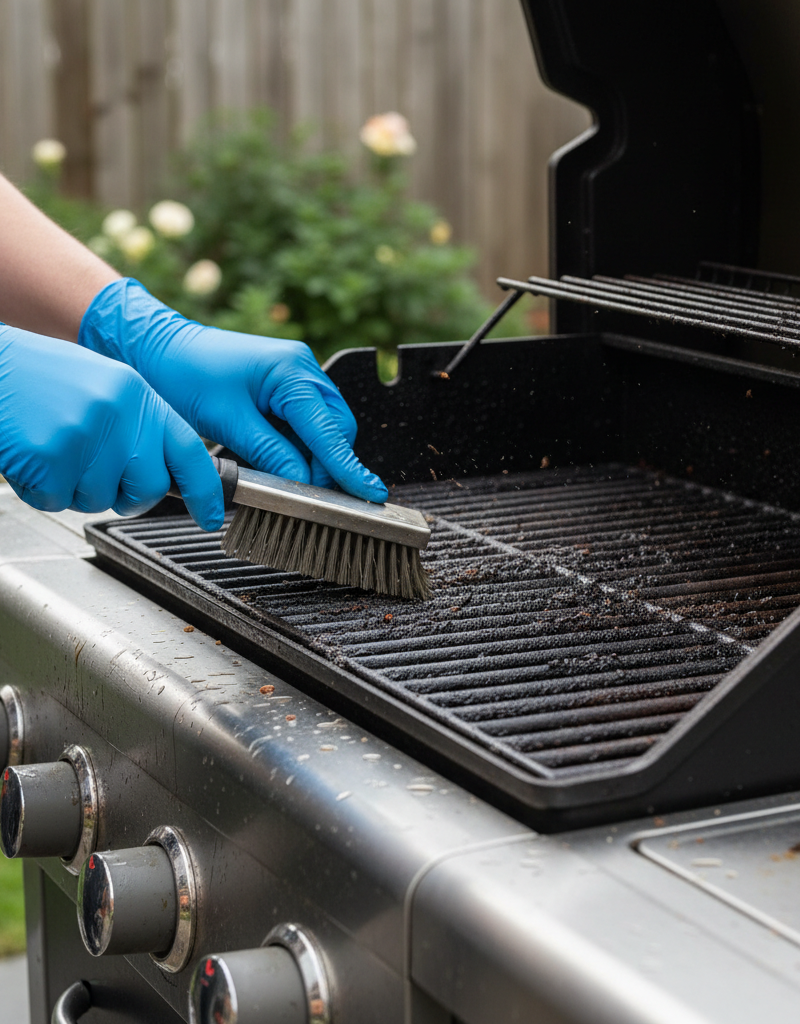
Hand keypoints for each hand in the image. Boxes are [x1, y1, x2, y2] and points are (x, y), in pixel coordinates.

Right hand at [0, 325, 222, 528]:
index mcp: (137, 396)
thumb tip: (167, 474)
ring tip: (54, 451)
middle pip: (149, 489)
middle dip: (125, 496)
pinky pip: (56, 501)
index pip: (189, 451)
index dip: (204, 491)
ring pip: (99, 500)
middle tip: (94, 475)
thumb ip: (138, 427)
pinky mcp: (50, 456)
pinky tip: (31, 457)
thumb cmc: (41, 381)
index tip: (211, 516)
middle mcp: (118, 413)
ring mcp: (85, 435)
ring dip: (74, 490)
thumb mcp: (104, 389)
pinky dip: (40, 490)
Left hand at [78, 279, 388, 502]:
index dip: (348, 467)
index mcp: (292, 370)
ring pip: (323, 429)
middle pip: (335, 429)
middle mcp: (303, 369)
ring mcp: (297, 376)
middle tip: (309, 498)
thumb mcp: (228, 422)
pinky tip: (283, 462)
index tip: (370, 494)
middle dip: (327, 465)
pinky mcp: (285, 387)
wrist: (158, 349)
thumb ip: (271, 454)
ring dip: (312, 458)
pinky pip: (305, 424)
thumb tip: (300, 485)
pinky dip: (299, 447)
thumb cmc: (186, 375)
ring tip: (289, 481)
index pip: (329, 430)